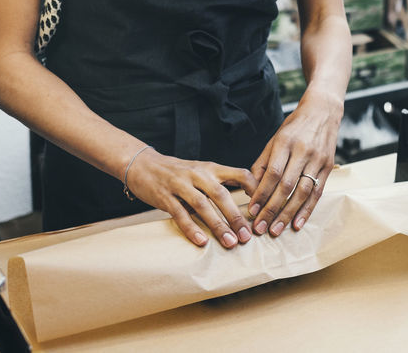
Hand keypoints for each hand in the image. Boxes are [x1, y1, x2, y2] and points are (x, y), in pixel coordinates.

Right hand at [124, 148, 258, 247]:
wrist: (143, 164)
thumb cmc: (178, 172)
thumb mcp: (202, 171)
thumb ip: (222, 182)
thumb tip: (250, 198)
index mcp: (212, 168)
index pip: (241, 174)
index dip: (255, 190)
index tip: (264, 208)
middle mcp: (199, 175)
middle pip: (222, 195)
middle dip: (236, 217)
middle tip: (248, 236)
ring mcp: (181, 185)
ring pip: (203, 206)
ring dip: (218, 226)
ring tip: (230, 242)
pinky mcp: (164, 197)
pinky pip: (180, 214)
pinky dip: (192, 229)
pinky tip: (202, 242)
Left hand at [247, 90, 341, 235]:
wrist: (323, 112)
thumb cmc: (294, 127)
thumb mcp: (275, 139)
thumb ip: (263, 163)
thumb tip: (250, 189)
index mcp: (285, 142)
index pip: (272, 173)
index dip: (261, 194)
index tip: (252, 211)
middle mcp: (303, 151)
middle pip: (286, 186)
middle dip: (272, 209)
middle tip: (260, 229)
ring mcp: (318, 159)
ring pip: (302, 192)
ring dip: (288, 214)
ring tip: (276, 230)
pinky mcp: (328, 166)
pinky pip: (317, 192)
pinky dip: (307, 210)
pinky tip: (297, 224)